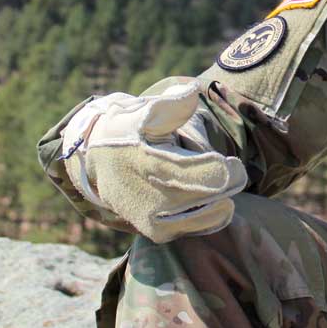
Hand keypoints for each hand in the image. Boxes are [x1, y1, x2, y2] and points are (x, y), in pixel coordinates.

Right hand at [59, 81, 247, 243]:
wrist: (96, 161)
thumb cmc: (128, 131)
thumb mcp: (143, 112)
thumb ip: (171, 105)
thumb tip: (192, 93)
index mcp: (153, 165)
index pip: (210, 176)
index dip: (229, 169)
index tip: (230, 161)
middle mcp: (153, 199)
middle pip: (216, 196)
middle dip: (227, 181)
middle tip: (221, 169)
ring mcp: (156, 221)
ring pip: (214, 213)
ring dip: (220, 197)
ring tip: (210, 181)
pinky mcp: (159, 234)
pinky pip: (203, 226)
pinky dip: (212, 212)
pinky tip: (204, 197)